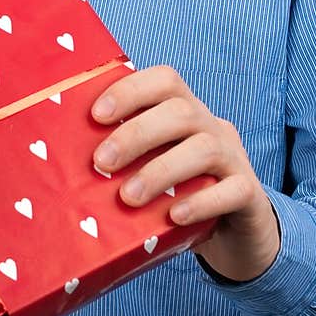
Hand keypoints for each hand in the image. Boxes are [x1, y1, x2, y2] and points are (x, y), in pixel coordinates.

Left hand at [91, 65, 281, 282]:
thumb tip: (65, 164)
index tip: (97, 115)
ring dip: (160, 171)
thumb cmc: (182, 196)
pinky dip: (201, 201)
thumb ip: (127, 161)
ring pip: (205, 148)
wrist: (239, 235)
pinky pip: (232, 190)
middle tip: (102, 163)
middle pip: (181, 111)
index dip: (131, 90)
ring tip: (128, 198)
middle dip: (137, 134)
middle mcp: (212, 128)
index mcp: (186, 113)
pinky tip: (174, 216)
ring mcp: (235, 159)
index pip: (165, 81)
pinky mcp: (250, 194)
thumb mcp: (154, 171)